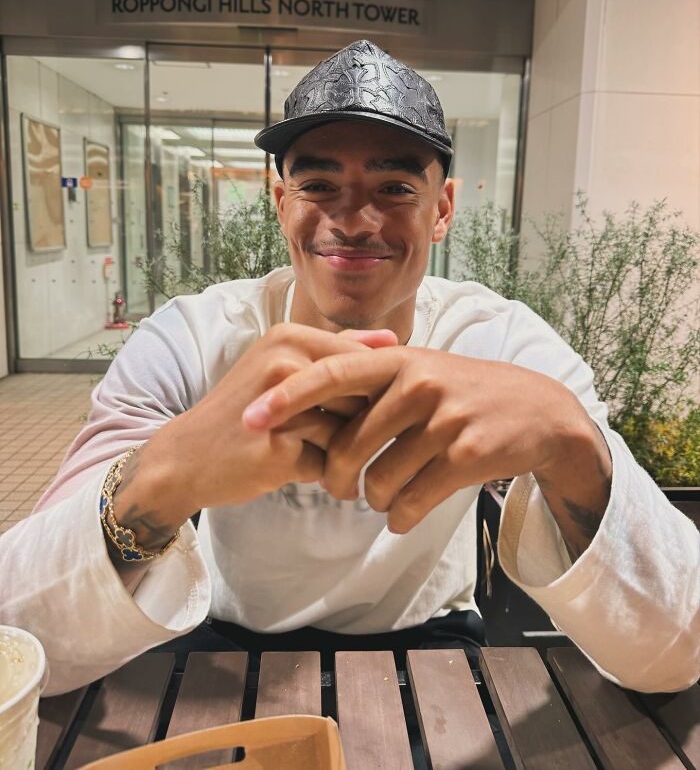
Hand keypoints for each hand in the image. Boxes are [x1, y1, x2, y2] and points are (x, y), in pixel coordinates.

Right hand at [119, 324, 397, 534]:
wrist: (186, 456)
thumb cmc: (245, 412)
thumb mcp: (283, 366)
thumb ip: (339, 350)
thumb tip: (393, 338)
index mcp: (290, 336)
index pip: (365, 362)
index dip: (370, 393)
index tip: (354, 408)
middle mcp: (285, 362)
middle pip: (362, 398)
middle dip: (353, 423)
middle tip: (317, 432)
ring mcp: (281, 405)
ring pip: (349, 433)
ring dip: (335, 450)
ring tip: (296, 445)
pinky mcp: (278, 447)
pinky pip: (328, 464)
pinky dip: (314, 471)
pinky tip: (283, 465)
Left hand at [243, 347, 588, 532]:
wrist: (537, 412)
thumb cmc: (464, 392)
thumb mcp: (421, 369)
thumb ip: (372, 376)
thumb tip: (309, 392)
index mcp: (399, 360)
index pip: (331, 374)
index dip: (287, 396)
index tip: (249, 417)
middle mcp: (419, 383)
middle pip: (349, 445)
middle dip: (336, 478)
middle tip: (340, 489)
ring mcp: (445, 419)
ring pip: (380, 481)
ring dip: (374, 501)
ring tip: (382, 498)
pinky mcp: (467, 455)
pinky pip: (412, 501)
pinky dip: (400, 517)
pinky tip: (403, 516)